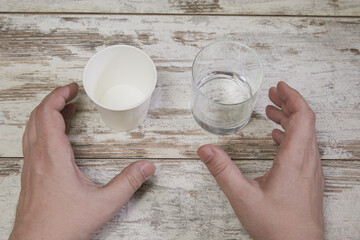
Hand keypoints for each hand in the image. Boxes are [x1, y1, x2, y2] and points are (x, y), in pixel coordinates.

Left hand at [9, 83, 154, 239]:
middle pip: (37, 117)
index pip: (47, 114)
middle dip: (54, 100)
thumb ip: (128, 183)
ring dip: (47, 114)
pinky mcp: (31, 175)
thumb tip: (146, 167)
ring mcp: (31, 166)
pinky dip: (44, 129)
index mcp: (52, 157)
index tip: (73, 88)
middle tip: (71, 94)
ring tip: (66, 110)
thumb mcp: (103, 204)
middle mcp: (37, 158)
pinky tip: (58, 137)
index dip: (58, 96)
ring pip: (32, 129)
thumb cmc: (61, 228)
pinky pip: (33, 142)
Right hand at [198, 82, 323, 239]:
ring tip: (272, 112)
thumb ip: (222, 171)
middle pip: (306, 122)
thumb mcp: (242, 197)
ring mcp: (311, 171)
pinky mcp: (309, 179)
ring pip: (306, 135)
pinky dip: (292, 136)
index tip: (280, 86)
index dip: (292, 98)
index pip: (303, 118)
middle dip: (289, 104)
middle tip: (273, 95)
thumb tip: (206, 150)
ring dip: (290, 119)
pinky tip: (277, 138)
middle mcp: (308, 162)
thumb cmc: (277, 227)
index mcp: (295, 161)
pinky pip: (304, 148)